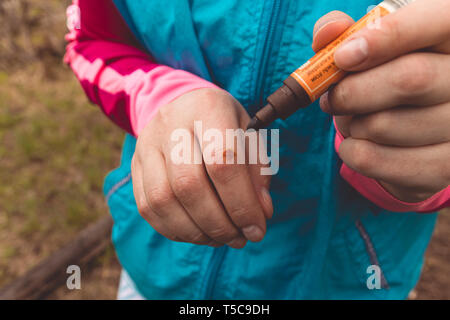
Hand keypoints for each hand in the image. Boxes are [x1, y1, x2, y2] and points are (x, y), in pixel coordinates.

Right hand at [131, 88, 272, 248]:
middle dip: (218, 223)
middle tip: (240, 237)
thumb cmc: (223, 123)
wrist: (181, 104)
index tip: (257, 228)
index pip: (222, 161)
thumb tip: (260, 213)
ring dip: (196, 231)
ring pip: (163, 200)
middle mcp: (170, 123)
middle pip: (189, 184)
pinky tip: (198, 233)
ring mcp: (147, 145)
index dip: (241, 203)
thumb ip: (258, 173)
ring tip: (221, 238)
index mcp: (207, 108)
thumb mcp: (250, 135)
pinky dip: (175, 230)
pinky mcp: (135, 166)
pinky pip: (148, 208)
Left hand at [313, 0, 449, 202]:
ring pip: (385, 126)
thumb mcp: (368, 46)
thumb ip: (344, 33)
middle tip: (331, 97)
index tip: (343, 56)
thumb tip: (327, 32)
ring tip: (354, 119)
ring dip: (352, 124)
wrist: (406, 127)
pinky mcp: (443, 166)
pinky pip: (377, 161)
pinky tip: (356, 143)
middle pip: (409, 80)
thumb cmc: (383, 76)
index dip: (387, 37)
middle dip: (352, 91)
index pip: (436, 23)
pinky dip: (352, 152)